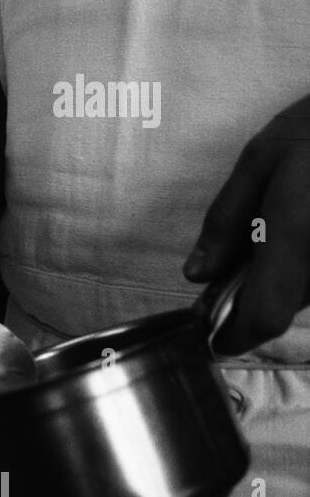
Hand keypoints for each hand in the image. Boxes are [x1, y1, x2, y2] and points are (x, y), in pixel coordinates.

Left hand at [185, 100, 309, 353]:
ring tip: (282, 230)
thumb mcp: (262, 159)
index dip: (235, 336)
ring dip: (285, 280)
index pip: (265, 316)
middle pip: (287, 306)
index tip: (212, 337)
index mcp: (296, 233)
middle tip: (234, 266)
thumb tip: (197, 276)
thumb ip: (226, 220)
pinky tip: (302, 227)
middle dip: (255, 297)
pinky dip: (306, 265)